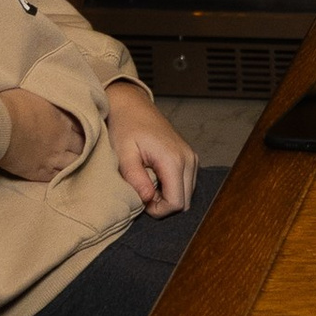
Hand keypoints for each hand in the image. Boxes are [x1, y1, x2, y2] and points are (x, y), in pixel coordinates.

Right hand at [0, 87, 82, 183]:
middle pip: (82, 146)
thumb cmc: (11, 105)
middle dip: (81, 146)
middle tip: (78, 147)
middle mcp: (62, 140)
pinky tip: (60, 173)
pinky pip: (57, 177)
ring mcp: (52, 157)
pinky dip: (60, 175)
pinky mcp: (39, 172)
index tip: (79, 131)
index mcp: (62, 119)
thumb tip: (51, 98)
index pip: (82, 127)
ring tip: (72, 161)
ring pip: (74, 163)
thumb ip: (49, 101)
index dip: (82, 129)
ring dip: (74, 161)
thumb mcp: (37, 95)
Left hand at [105, 80, 196, 215]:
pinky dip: (172, 187)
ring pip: (187, 194)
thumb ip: (135, 178)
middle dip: (163, 204)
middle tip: (142, 190)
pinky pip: (186, 183)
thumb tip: (148, 199)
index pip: (176, 203)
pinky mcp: (190, 157)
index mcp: (174, 160)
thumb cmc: (125, 127)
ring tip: (147, 182)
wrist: (132, 106)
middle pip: (185, 202)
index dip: (157, 209)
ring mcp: (192, 157)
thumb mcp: (124, 154)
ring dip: (168, 196)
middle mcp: (189, 159)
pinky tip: (155, 176)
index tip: (140, 198)